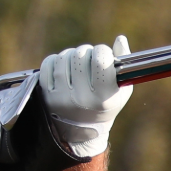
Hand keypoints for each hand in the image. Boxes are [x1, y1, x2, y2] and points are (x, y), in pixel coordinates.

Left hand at [41, 36, 131, 159]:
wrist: (80, 131)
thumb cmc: (105, 105)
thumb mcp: (121, 91)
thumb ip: (123, 66)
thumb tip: (120, 39)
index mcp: (103, 98)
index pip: (101, 60)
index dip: (104, 51)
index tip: (105, 55)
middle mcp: (81, 98)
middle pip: (82, 55)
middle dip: (87, 51)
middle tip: (90, 58)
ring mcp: (61, 96)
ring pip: (65, 57)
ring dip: (72, 54)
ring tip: (77, 62)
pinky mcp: (47, 94)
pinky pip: (49, 63)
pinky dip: (56, 60)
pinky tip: (64, 66)